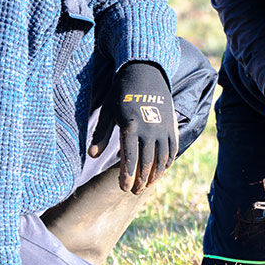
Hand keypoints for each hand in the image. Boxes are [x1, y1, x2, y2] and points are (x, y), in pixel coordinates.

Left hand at [89, 61, 178, 193]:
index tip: (124, 189)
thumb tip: (92, 155)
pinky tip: (161, 170)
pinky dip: (167, 162)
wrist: (146, 72)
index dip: (127, 176)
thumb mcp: (109, 111)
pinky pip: (172, 149)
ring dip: (155, 175)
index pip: (130, 158)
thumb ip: (101, 134)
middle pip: (147, 163)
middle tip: (133, 191)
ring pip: (162, 159)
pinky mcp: (172, 126)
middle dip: (140, 180)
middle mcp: (150, 130)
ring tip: (146, 185)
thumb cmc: (122, 93)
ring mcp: (163, 128)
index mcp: (131, 126)